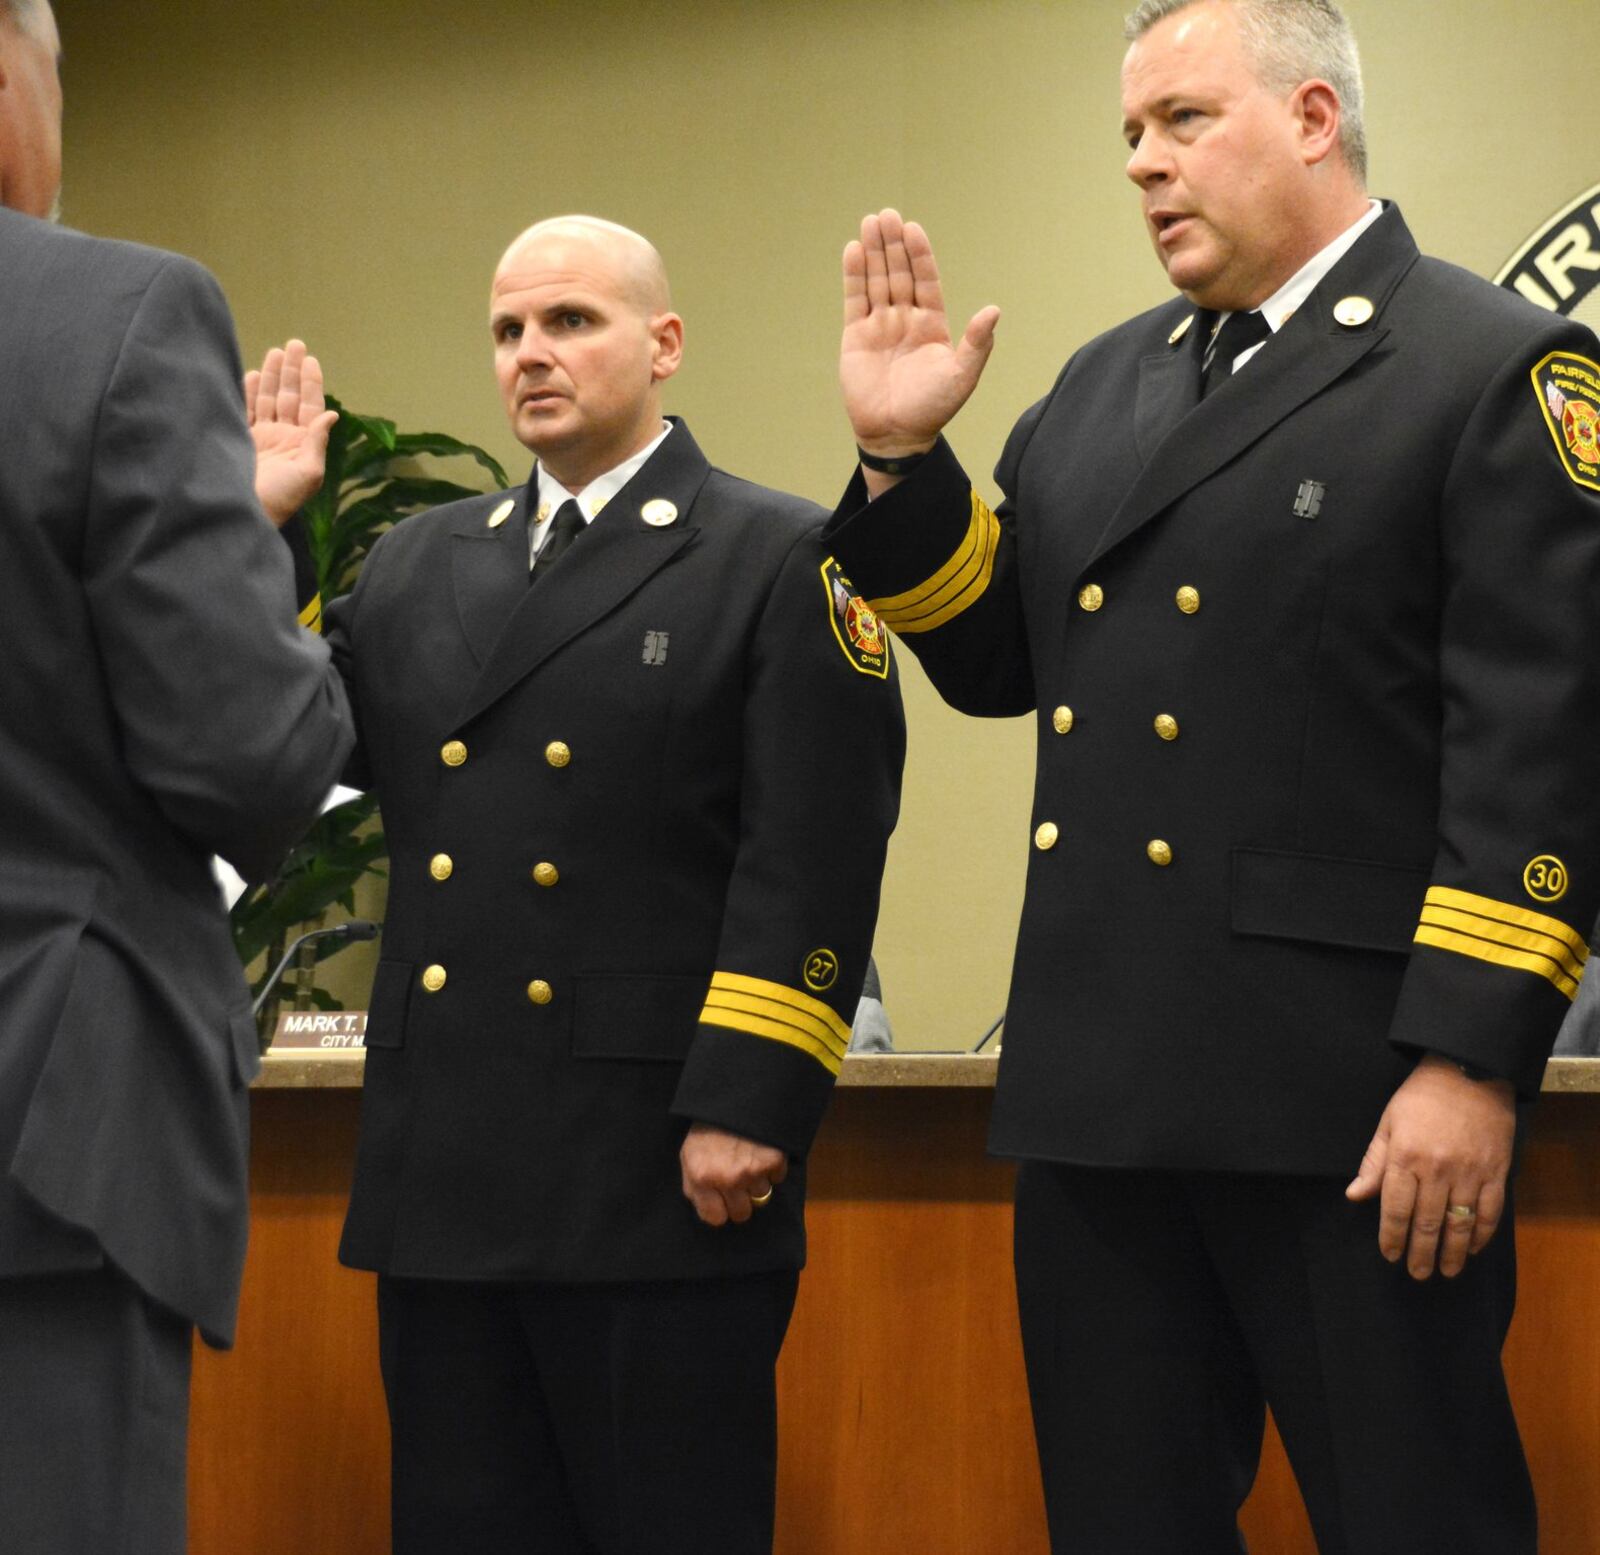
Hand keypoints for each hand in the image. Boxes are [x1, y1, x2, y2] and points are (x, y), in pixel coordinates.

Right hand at [245, 339, 338, 527]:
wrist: (244, 514)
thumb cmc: (280, 500)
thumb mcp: (307, 474)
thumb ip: (317, 443)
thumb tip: (332, 414)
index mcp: (303, 445)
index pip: (310, 407)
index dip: (311, 382)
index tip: (310, 359)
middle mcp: (284, 439)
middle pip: (289, 397)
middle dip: (291, 371)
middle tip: (294, 343)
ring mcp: (262, 439)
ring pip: (268, 399)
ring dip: (272, 376)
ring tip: (275, 351)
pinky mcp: (240, 440)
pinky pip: (246, 409)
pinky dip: (249, 392)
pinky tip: (253, 373)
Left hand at [679, 1123, 788, 1226]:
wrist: (735, 1093)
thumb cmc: (709, 1124)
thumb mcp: (689, 1154)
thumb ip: (694, 1185)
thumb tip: (708, 1210)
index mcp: (701, 1177)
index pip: (715, 1218)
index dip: (720, 1209)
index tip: (722, 1199)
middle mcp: (726, 1178)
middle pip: (741, 1213)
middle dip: (741, 1200)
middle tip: (738, 1180)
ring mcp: (751, 1171)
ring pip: (761, 1196)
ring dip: (757, 1181)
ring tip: (749, 1158)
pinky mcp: (773, 1161)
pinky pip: (777, 1178)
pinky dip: (773, 1168)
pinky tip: (762, 1150)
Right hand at [840, 209, 999, 466]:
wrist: (896, 434)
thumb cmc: (932, 408)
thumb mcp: (962, 376)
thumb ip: (977, 343)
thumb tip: (993, 310)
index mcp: (932, 324)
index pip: (926, 280)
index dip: (920, 255)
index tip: (913, 229)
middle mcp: (905, 319)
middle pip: (898, 273)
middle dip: (893, 244)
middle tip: (887, 215)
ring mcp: (879, 326)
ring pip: (876, 280)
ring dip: (873, 251)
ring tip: (870, 222)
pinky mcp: (856, 337)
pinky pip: (854, 300)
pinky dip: (854, 276)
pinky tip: (853, 250)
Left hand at [1345, 1053, 1515, 1278]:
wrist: (1469, 1073)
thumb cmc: (1421, 1097)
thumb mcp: (1388, 1123)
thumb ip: (1374, 1163)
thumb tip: (1355, 1195)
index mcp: (1406, 1157)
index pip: (1395, 1208)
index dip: (1391, 1236)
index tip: (1389, 1255)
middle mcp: (1437, 1170)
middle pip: (1428, 1223)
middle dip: (1421, 1253)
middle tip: (1417, 1273)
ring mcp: (1470, 1173)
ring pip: (1460, 1223)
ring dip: (1453, 1253)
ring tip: (1445, 1271)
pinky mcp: (1497, 1172)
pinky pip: (1491, 1211)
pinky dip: (1482, 1234)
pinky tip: (1472, 1248)